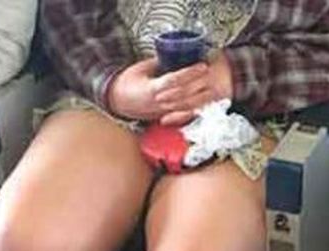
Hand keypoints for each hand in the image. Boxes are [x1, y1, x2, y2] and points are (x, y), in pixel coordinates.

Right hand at [107, 53, 233, 125]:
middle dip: (199, 83)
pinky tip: (204, 105)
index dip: (190, 73)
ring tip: (211, 86)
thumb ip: (156, 63)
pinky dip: (194, 111)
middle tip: (211, 73)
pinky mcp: (164, 117)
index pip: (175, 80)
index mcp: (152, 89)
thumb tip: (171, 54)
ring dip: (200, 97)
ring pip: (185, 106)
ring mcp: (163, 112)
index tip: (201, 66)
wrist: (116, 102)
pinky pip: (182, 115)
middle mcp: (159, 102)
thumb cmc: (126, 83)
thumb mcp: (140, 69)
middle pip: (184, 94)